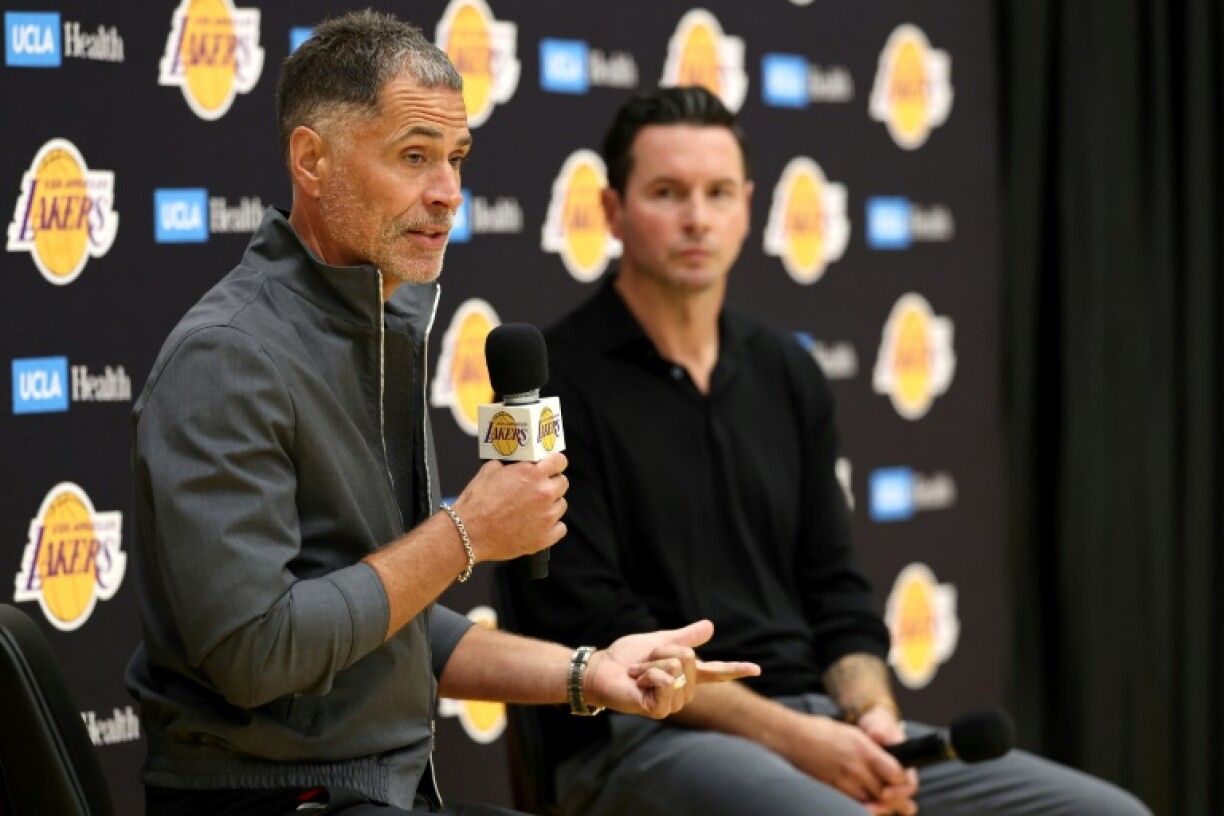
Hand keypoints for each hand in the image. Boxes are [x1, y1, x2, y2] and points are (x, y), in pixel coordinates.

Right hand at [451, 452, 568, 561]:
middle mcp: (544, 493)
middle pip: (563, 483)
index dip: (555, 464)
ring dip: (550, 506)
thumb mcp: (489, 471)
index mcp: (533, 474)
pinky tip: (538, 526)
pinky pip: (560, 529)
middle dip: (552, 484)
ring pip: (561, 506)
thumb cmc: (476, 503)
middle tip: (538, 490)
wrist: (469, 532)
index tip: (552, 468)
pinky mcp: (545, 537)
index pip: (560, 461)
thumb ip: (509, 465)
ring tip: (533, 511)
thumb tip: (514, 465)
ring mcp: (547, 517)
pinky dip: (551, 527)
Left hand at [583, 619, 760, 717]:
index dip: (737, 669)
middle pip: (689, 657)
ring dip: (651, 663)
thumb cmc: (627, 657)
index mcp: (687, 674)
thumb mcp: (660, 640)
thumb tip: (711, 626)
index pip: (716, 671)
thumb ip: (685, 637)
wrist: (601, 669)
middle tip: (643, 662)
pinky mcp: (659, 710)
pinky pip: (665, 680)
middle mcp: (683, 690)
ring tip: (638, 673)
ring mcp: (672, 703)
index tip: (757, 669)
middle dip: (661, 651)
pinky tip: (636, 682)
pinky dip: (647, 674)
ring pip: (676, 668)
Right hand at [781, 715, 917, 814]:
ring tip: (889, 808)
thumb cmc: (821, 732)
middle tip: (905, 804)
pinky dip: (865, 809)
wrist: (791, 738)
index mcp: (863, 748)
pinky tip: (870, 808)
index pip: (896, 773)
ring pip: (873, 804)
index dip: (904, 781)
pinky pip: (855, 806)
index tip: (904, 782)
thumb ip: (874, 752)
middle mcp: (855, 767)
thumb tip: (894, 767)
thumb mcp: (853, 734)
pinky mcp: (832, 791)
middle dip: (898, 800)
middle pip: (887, 794)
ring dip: (883, 808)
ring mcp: (842, 781)